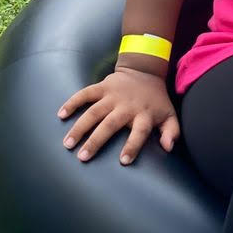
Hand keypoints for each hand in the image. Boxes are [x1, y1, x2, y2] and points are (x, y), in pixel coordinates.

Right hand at [58, 69, 179, 164]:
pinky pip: (85, 94)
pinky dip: (72, 103)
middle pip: (109, 124)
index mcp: (143, 115)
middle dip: (96, 141)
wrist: (145, 71)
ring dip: (79, 127)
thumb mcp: (169, 115)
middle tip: (82, 157)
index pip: (139, 133)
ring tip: (67, 143)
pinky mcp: (102, 86)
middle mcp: (126, 105)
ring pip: (93, 111)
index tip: (123, 161)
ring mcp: (112, 95)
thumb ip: (171, 132)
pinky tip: (60, 115)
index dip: (132, 146)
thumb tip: (168, 147)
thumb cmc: (156, 100)